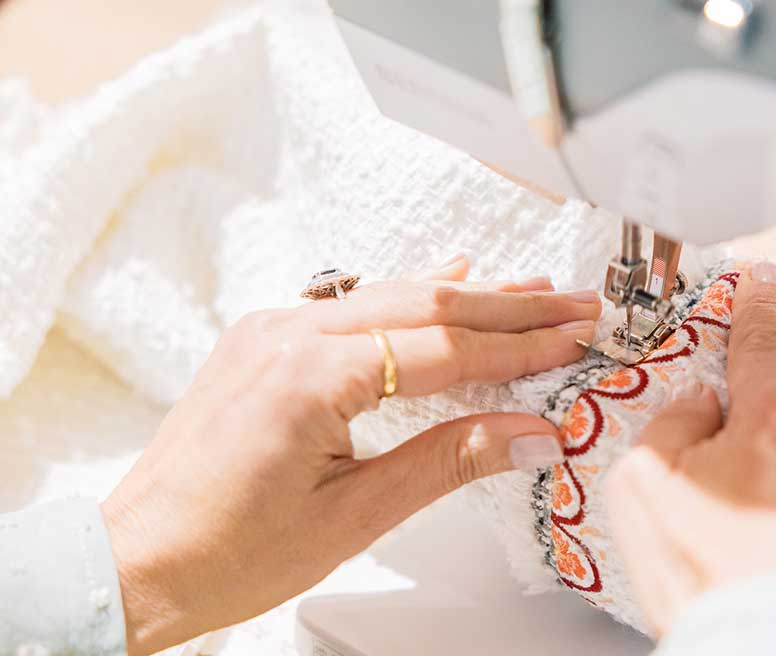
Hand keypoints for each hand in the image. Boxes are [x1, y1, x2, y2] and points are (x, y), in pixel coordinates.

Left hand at [101, 254, 600, 654]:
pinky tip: (447, 276)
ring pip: (393, 294)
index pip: (444, 347)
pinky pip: (355, 303)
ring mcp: (273, 329)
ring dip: (469, 295)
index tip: (574, 337)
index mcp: (309, 377)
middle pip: (427, 304)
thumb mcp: (354, 517)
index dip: (520, 345)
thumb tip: (528, 434)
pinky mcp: (266, 339)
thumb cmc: (227, 553)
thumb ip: (448, 461)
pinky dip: (411, 296)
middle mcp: (288, 334)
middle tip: (574, 303)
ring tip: (534, 288)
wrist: (137, 562)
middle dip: (511, 305)